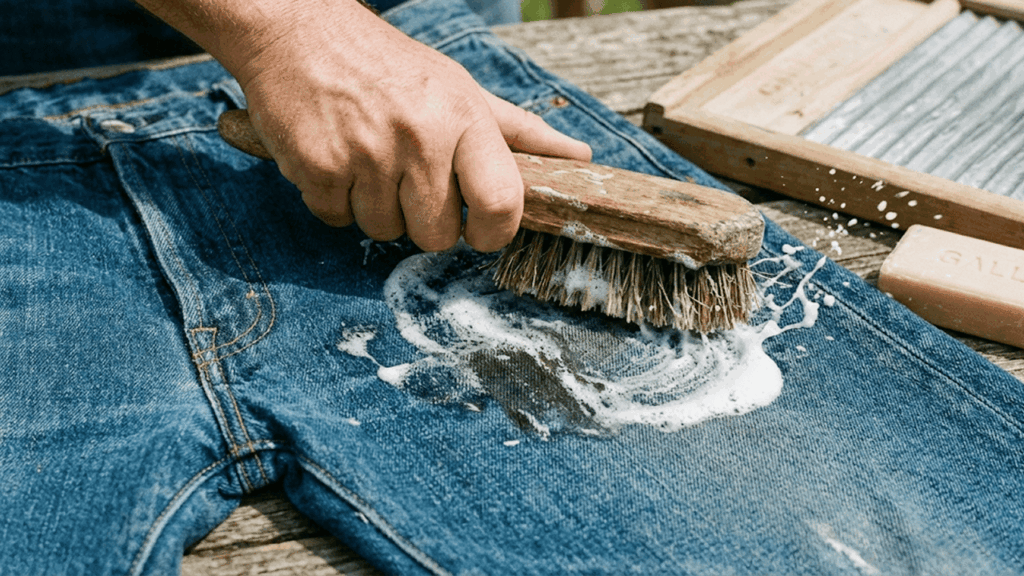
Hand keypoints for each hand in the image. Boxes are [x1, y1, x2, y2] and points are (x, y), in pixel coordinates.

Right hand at [228, 1, 590, 251]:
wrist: (298, 31)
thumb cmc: (389, 65)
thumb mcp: (460, 88)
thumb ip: (520, 131)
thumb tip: (580, 156)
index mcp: (464, 118)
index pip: (502, 204)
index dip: (492, 232)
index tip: (478, 228)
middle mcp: (420, 137)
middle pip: (436, 236)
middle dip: (423, 220)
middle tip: (408, 178)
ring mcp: (366, 155)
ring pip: (384, 231)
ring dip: (376, 207)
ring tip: (368, 158)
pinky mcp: (317, 168)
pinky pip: (337, 220)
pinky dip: (334, 200)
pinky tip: (337, 158)